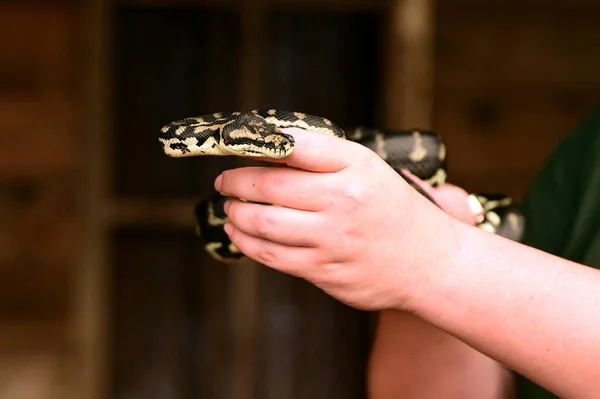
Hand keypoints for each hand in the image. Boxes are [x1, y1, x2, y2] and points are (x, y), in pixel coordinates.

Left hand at [215, 128, 468, 310]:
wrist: (428, 262)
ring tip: (229, 207)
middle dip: (235, 181)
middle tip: (224, 180)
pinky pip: (271, 255)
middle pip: (268, 184)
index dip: (255, 143)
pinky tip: (238, 233)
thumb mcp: (368, 169)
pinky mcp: (324, 270)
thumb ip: (323, 156)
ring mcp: (332, 238)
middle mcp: (343, 200)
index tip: (233, 145)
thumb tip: (269, 148)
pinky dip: (246, 241)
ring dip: (235, 213)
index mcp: (355, 166)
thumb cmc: (392, 208)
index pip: (294, 145)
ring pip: (262, 222)